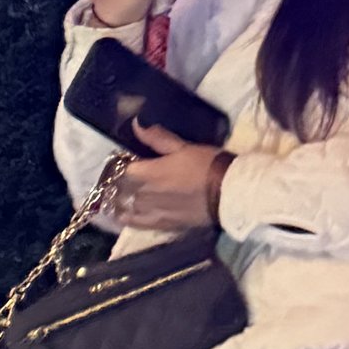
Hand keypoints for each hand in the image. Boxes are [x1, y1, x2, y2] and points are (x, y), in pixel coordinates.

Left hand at [107, 124, 225, 231]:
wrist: (228, 193)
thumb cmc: (208, 165)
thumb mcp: (184, 147)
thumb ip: (157, 138)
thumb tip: (136, 124)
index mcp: (149, 172)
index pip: (123, 168)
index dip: (123, 162)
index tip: (129, 159)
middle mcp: (145, 193)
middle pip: (121, 188)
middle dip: (120, 181)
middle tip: (126, 176)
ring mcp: (152, 211)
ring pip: (125, 206)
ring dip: (120, 200)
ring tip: (120, 195)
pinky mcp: (162, 224)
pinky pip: (136, 223)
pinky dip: (126, 219)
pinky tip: (121, 215)